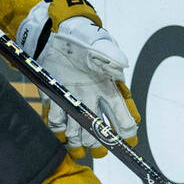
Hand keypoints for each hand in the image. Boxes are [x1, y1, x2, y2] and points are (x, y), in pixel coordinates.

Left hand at [16, 0, 140, 157]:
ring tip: (75, 146)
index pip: (124, 118)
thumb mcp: (100, 47)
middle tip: (94, 145)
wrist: (56, 38)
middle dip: (98, 142)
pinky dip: (57, 129)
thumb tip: (122, 64)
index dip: (127, 132)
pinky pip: (56, 122)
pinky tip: (59, 129)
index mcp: (109, 92)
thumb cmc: (83, 42)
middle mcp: (93, 102)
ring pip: (78, 132)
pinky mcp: (56, 103)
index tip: (126, 142)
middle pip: (100, 132)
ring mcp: (74, 105)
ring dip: (77, 141)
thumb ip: (111, 56)